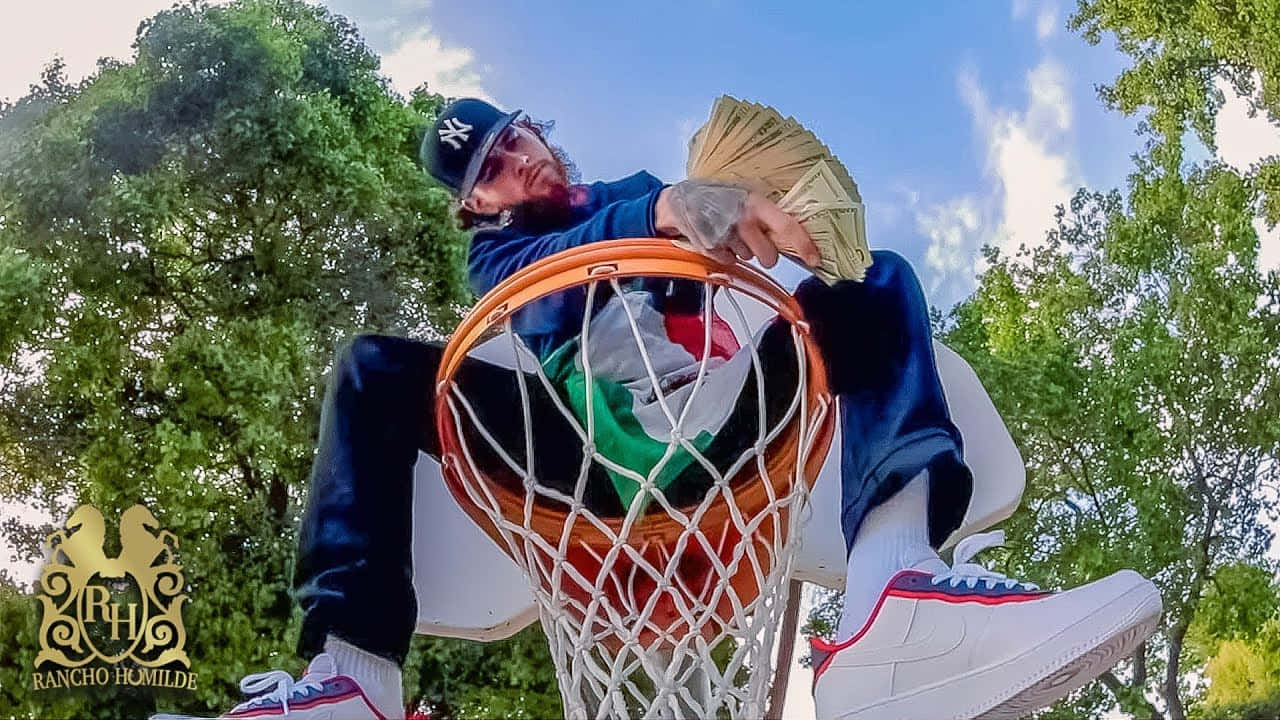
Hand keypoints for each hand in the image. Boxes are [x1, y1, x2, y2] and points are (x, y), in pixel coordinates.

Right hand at [654, 181, 820, 267]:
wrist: (679, 200)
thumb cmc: (716, 198)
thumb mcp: (744, 197)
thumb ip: (766, 214)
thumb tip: (793, 236)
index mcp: (755, 203)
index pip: (787, 226)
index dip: (804, 245)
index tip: (815, 259)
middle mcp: (741, 219)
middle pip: (768, 256)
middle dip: (766, 255)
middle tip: (757, 244)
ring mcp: (724, 234)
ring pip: (747, 259)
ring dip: (742, 251)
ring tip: (730, 233)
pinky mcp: (709, 247)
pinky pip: (728, 262)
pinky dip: (725, 255)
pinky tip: (717, 238)